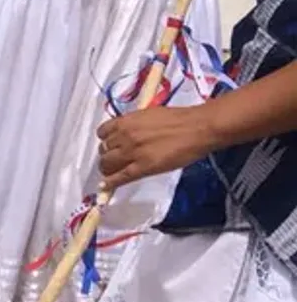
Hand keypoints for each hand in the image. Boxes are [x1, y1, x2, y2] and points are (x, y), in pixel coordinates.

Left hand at [98, 106, 217, 190]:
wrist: (198, 128)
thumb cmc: (179, 119)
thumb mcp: (149, 115)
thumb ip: (134, 124)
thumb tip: (128, 132)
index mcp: (126, 121)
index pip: (102, 133)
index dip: (105, 140)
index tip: (111, 144)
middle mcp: (124, 136)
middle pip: (104, 150)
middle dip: (108, 155)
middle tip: (115, 160)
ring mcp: (132, 153)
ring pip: (108, 164)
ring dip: (109, 168)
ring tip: (113, 171)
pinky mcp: (143, 167)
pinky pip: (121, 177)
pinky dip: (111, 183)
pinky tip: (106, 187)